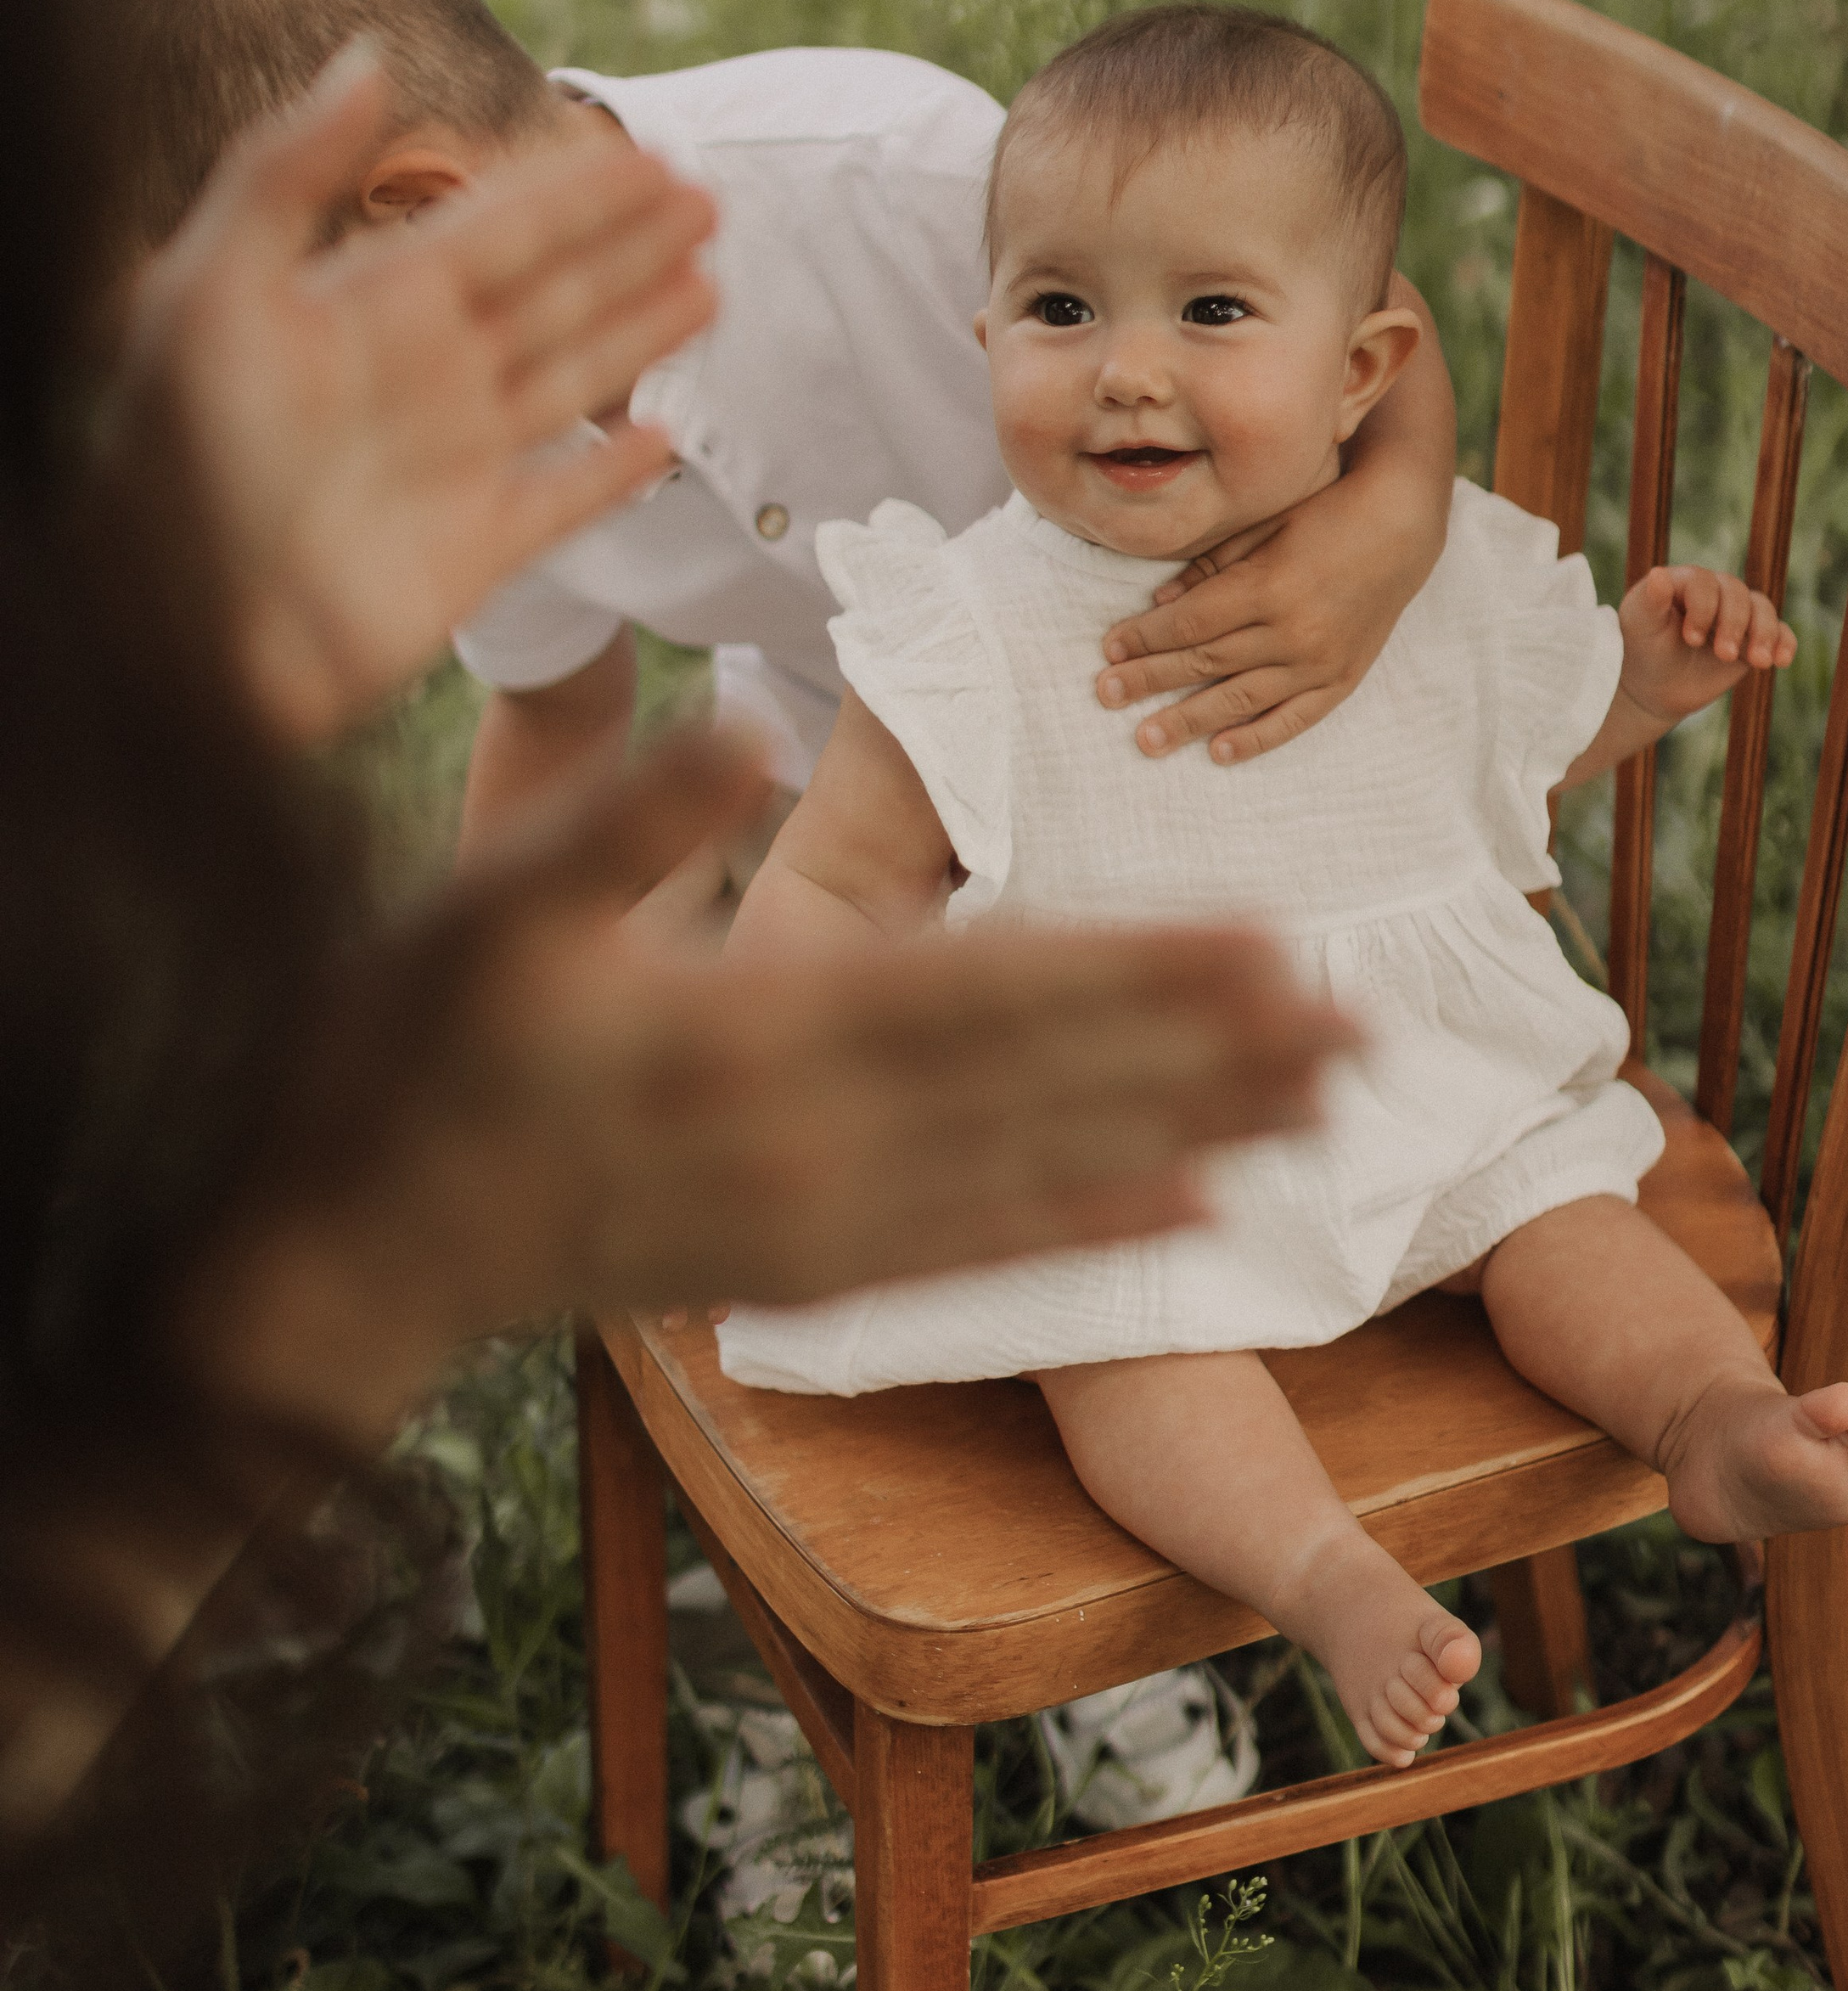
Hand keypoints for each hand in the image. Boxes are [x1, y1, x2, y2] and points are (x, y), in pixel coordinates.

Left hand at [119, 44, 716, 743]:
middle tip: (710, 201)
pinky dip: (613, 473)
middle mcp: (423, 376)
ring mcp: (453, 465)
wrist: (182, 633)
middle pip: (553, 292)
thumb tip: (372, 57)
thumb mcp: (214, 292)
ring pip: (572, 378)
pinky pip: (564, 502)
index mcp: (373, 305)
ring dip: (641, 333)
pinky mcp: (474, 554)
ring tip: (711, 290)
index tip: (654, 155)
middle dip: (631, 246)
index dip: (579, 192)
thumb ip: (287, 170)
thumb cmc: (178, 458)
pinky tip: (663, 440)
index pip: (501, 227)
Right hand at [201, 730, 1356, 1440]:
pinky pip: (975, 1254)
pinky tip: (1194, 1211)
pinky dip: (1091, 1232)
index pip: (984, 989)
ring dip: (1190, 1135)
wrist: (345, 1232)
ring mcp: (812, 1223)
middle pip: (1048, 1085)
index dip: (1134, 969)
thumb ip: (613, 813)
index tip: (1267, 945)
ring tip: (1320, 1103)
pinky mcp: (799, 1271)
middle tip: (1359, 1024)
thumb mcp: (481, 903)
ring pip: (1041, 1172)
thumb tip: (734, 718)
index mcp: (748, 1030)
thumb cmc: (407, 1040)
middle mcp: (809, 1141)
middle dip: (1209, 1053)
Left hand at [1095, 460, 1439, 764]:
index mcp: (1270, 585)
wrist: (1402, 529)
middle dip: (1151, 679)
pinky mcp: (1341, 679)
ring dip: (1189, 719)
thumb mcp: (1267, 523)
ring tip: (1145, 739)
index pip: (1192, 622)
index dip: (1146, 637)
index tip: (1109, 648)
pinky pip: (1293, 719)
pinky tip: (1218, 752)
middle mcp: (1293, 630)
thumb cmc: (1326, 514)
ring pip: (1241, 698)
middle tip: (1106, 694)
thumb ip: (1214, 563)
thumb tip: (1161, 602)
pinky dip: (1255, 738)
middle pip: (1206, 661)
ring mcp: (1319, 661)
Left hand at [1616, 562, 1796, 731]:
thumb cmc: (1643, 650)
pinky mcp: (1754, 638)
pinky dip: (1784, 643)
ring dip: (1764, 633)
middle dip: (1734, 624)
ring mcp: (1738, 614)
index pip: (1704, 583)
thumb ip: (1649, 601)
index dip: (1703, 608)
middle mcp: (1716, 591)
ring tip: (1758, 662)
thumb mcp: (1639, 627)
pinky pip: (1781, 632)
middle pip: (1737, 594)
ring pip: (1763, 609)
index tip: (1690, 639)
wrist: (1656, 687)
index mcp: (1685, 581)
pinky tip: (1781, 661)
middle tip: (1723, 655)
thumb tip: (1659, 574)